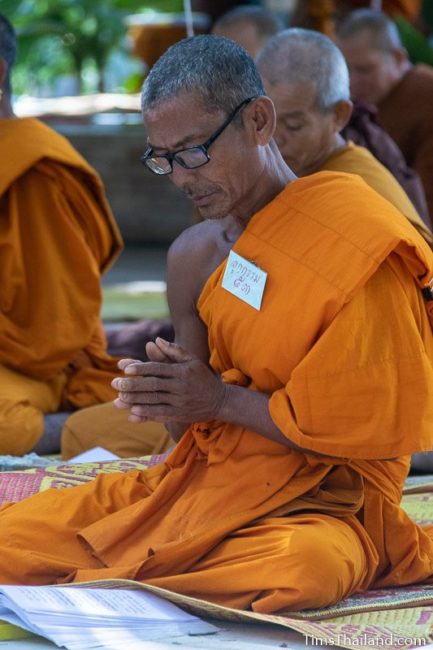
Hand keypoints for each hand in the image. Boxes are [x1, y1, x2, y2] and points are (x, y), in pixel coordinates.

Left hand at [112, 338, 226, 423]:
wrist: (220, 400)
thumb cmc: (202, 377)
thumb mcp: (192, 360)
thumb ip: (174, 351)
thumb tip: (155, 340)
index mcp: (182, 371)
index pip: (159, 368)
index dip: (142, 368)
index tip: (125, 368)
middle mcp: (181, 386)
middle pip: (153, 385)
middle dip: (133, 385)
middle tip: (115, 383)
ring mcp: (180, 402)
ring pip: (154, 401)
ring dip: (135, 400)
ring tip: (118, 398)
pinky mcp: (180, 415)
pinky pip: (161, 415)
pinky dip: (146, 414)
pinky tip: (133, 413)